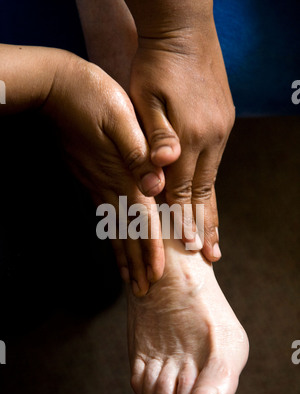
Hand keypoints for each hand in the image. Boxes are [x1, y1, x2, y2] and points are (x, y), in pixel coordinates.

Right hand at [44, 51, 165, 294]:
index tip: (156, 276)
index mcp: (122, 173)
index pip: (141, 220)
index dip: (150, 248)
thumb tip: (156, 185)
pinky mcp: (91, 179)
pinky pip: (105, 215)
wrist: (57, 88)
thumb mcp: (120, 117)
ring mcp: (97, 184)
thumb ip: (138, 152)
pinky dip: (113, 236)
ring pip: (114, 229)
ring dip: (123, 255)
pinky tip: (116, 243)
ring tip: (129, 279)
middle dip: (136, 263)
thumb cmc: (91, 96)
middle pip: (126, 233)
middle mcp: (109, 185)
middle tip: (142, 291)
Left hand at [128, 21, 234, 260]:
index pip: (181, 189)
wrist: (184, 29)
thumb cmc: (156, 64)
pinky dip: (211, 185)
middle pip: (204, 192)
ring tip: (215, 237)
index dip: (181, 219)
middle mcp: (210, 139)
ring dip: (212, 211)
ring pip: (213, 180)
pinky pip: (216, 162)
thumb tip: (160, 169)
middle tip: (210, 255)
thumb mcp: (147, 97)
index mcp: (188, 137)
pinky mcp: (223, 122)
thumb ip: (155, 136)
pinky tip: (210, 197)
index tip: (186, 246)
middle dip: (205, 225)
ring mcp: (220, 130)